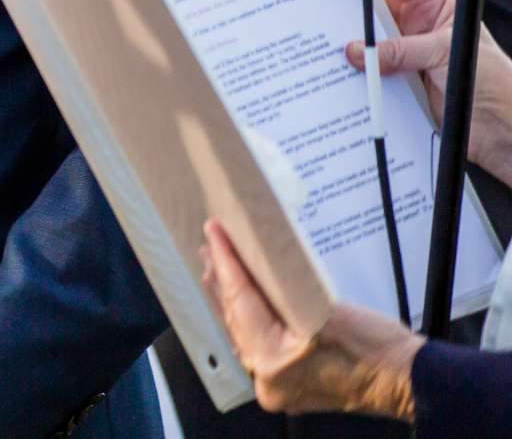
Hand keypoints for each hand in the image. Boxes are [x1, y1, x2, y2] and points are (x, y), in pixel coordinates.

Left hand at [202, 219, 419, 419]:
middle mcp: (267, 379)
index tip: (214, 233)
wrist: (408, 380)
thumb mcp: (325, 308)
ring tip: (217, 267)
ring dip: (231, 299)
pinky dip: (248, 321)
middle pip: (236, 318)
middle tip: (209, 245)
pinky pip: (256, 346)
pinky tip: (239, 302)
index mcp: (274, 360)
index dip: (226, 261)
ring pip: (243, 332)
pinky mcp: (286, 383)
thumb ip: (282, 289)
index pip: (239, 299)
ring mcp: (276, 385)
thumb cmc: (378, 349)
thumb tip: (251, 260)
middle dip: (222, 279)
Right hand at [317, 0, 511, 179]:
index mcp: (436, 3)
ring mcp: (404, 53)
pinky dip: (349, 71)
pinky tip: (331, 69)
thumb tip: (354, 52)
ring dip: (343, 41)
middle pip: (370, 5)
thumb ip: (402, 50)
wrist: (502, 134)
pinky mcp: (396, 81)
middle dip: (341, 1)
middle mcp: (416, 24)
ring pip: (364, 40)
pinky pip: (365, 71)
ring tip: (313, 35)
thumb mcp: (448, 55)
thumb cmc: (493, 85)